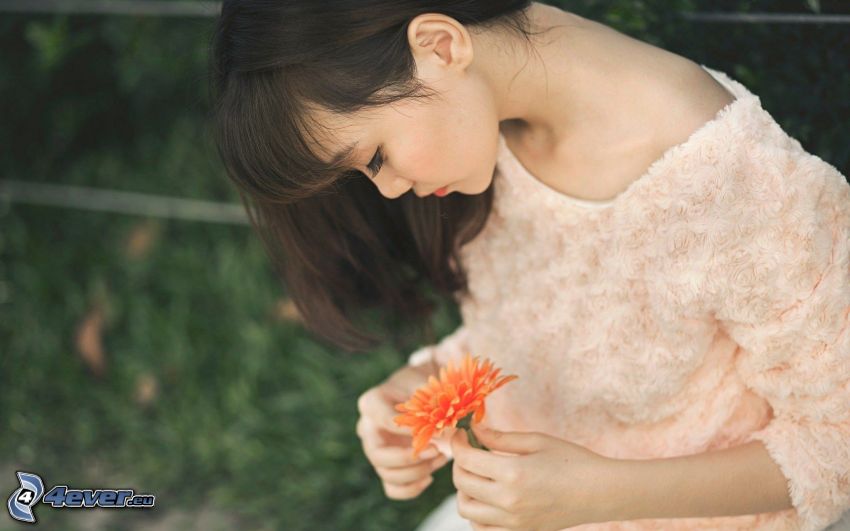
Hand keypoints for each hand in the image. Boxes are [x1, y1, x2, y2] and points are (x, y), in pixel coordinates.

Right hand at [356, 363, 450, 499]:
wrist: (423, 392)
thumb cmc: (423, 385)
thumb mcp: (425, 384)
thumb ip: (430, 403)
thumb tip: (441, 432)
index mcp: (372, 403)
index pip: (381, 418)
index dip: (403, 427)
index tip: (427, 428)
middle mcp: (368, 429)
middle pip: (378, 455)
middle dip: (409, 458)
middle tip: (436, 450)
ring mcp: (376, 450)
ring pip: (386, 474)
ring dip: (416, 472)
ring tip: (441, 458)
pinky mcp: (387, 466)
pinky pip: (392, 489)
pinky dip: (411, 489)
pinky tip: (429, 477)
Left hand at [450, 425, 617, 529]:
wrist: (600, 492)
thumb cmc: (572, 461)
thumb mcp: (536, 441)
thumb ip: (500, 438)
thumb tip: (475, 430)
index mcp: (512, 474)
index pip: (466, 460)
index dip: (458, 443)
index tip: (461, 434)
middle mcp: (509, 501)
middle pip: (462, 484)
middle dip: (458, 462)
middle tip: (468, 449)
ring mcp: (513, 522)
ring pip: (466, 510)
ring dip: (464, 490)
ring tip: (476, 474)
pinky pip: (483, 529)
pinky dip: (476, 514)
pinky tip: (485, 497)